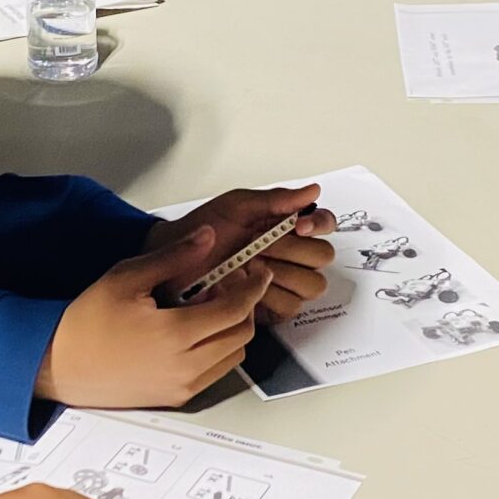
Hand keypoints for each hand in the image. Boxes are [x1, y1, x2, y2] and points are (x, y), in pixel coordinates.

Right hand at [38, 229, 267, 407]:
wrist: (59, 364)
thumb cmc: (86, 323)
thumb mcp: (127, 276)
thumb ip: (174, 256)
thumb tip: (207, 238)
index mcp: (175, 334)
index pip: (236, 309)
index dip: (253, 287)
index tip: (257, 273)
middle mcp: (184, 366)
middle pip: (241, 334)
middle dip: (243, 306)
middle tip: (225, 285)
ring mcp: (182, 385)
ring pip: (233, 356)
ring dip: (231, 329)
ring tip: (204, 309)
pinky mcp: (176, 397)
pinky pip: (214, 372)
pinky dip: (217, 350)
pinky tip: (193, 331)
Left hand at [149, 184, 335, 320]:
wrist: (174, 259)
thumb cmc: (202, 230)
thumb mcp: (236, 206)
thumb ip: (276, 199)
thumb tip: (312, 190)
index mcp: (285, 225)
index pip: (324, 224)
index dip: (319, 225)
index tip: (299, 226)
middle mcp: (290, 254)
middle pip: (322, 256)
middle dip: (294, 251)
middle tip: (262, 246)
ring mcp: (282, 282)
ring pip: (312, 285)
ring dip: (282, 275)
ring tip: (249, 266)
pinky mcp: (272, 308)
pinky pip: (290, 307)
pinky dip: (269, 297)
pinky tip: (246, 287)